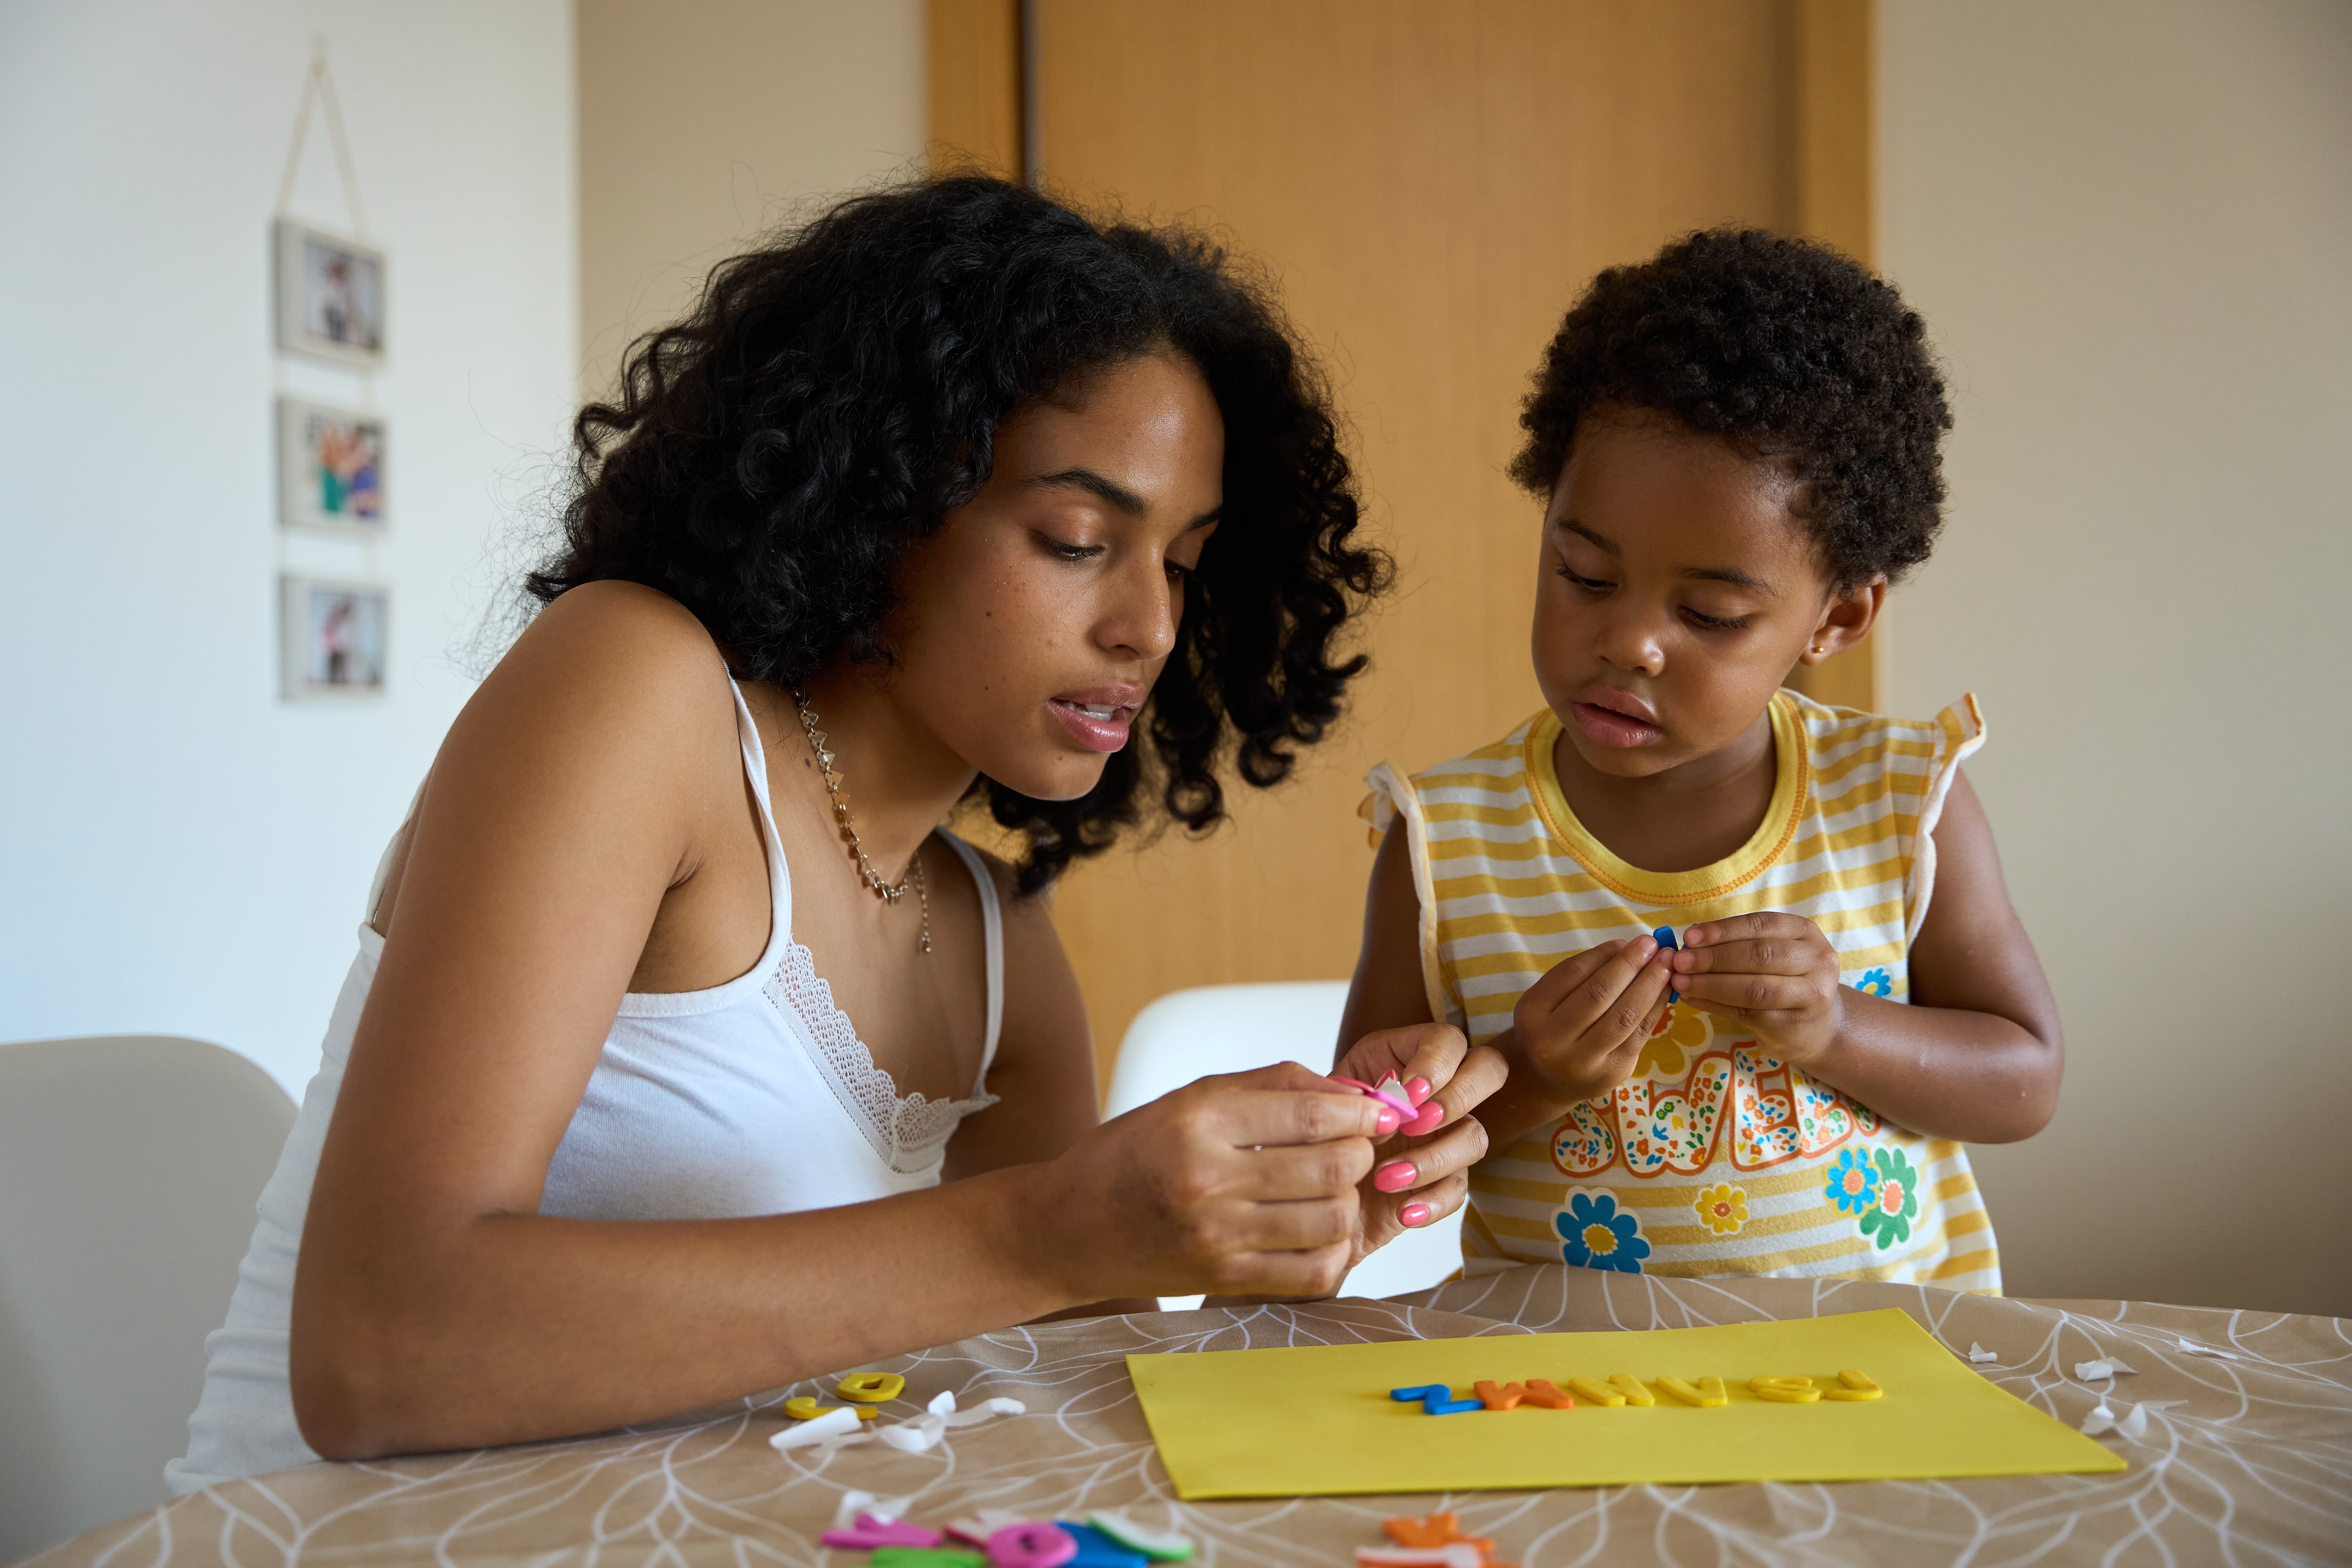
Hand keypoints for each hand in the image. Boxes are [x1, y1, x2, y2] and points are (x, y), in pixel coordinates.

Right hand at [1039, 1063, 1389, 1300]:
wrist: (1066, 1229)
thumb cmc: (1129, 1155)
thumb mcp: (1187, 1099)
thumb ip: (1269, 1086)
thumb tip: (1348, 1089)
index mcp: (1199, 1120)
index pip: (1311, 1113)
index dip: (1361, 1110)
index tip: (1379, 1111)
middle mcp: (1209, 1178)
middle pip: (1332, 1166)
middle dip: (1361, 1153)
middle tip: (1355, 1147)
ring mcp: (1217, 1236)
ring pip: (1332, 1219)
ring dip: (1349, 1201)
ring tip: (1332, 1189)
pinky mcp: (1224, 1281)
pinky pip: (1313, 1271)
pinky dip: (1334, 1249)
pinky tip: (1319, 1231)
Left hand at [1334, 1023, 1505, 1268]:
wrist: (1306, 1190)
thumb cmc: (1314, 1133)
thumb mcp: (1320, 1102)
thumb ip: (1348, 1093)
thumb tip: (1384, 1102)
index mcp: (1405, 1056)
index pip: (1447, 1040)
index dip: (1438, 1063)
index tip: (1410, 1094)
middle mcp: (1437, 1090)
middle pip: (1488, 1070)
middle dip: (1458, 1098)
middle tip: (1417, 1124)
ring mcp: (1446, 1134)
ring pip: (1475, 1137)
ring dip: (1434, 1158)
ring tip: (1387, 1178)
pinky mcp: (1443, 1180)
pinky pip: (1459, 1189)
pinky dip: (1433, 1202)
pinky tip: (1404, 1212)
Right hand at [1510, 935, 1675, 1104]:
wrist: (1547, 1080)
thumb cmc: (1551, 1028)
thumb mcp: (1549, 999)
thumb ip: (1581, 973)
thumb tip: (1625, 948)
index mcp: (1532, 1013)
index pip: (1572, 973)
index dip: (1604, 954)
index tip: (1629, 939)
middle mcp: (1553, 1040)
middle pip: (1599, 993)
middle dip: (1631, 965)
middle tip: (1654, 944)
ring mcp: (1583, 1061)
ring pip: (1624, 1015)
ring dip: (1650, 984)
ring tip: (1666, 964)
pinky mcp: (1612, 1072)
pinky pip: (1639, 1033)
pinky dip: (1656, 1007)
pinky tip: (1665, 990)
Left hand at [1668, 912, 1846, 1067]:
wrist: (1818, 1027)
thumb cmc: (1786, 980)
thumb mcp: (1774, 953)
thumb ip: (1739, 943)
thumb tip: (1690, 941)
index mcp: (1807, 933)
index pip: (1761, 925)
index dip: (1723, 930)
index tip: (1689, 936)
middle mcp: (1816, 961)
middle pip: (1759, 955)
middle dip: (1713, 958)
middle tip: (1679, 962)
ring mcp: (1810, 995)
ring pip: (1753, 988)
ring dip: (1710, 984)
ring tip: (1680, 982)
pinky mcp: (1793, 1025)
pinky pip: (1746, 1013)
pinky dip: (1713, 1004)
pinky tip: (1691, 999)